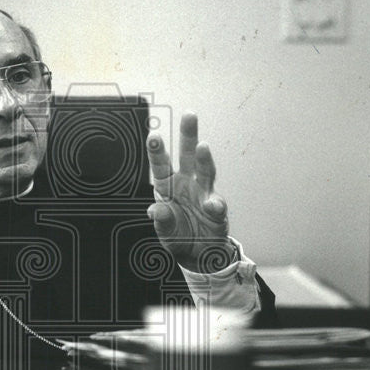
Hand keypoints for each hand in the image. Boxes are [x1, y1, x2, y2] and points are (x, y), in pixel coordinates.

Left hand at [146, 111, 234, 272]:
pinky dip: (214, 205)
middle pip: (188, 155)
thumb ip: (161, 221)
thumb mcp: (164, 232)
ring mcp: (204, 194)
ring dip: (205, 159)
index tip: (153, 136)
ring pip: (206, 171)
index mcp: (168, 186)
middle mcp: (187, 184)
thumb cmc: (178, 236)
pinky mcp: (217, 209)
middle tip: (189, 115)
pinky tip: (211, 206)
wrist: (199, 254)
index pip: (161, 166)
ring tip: (204, 147)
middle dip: (188, 135)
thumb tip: (155, 211)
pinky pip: (216, 204)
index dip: (157, 152)